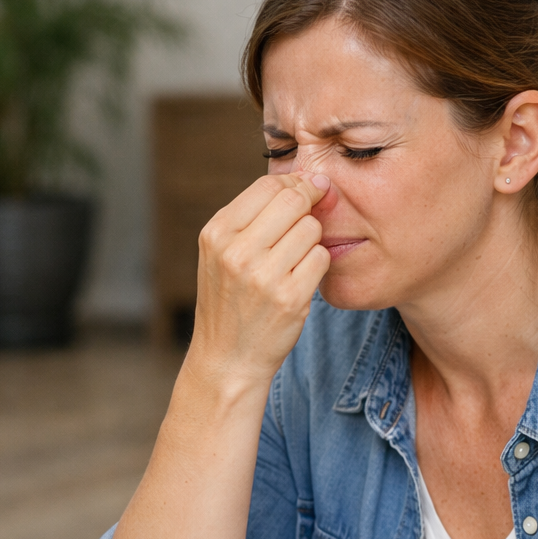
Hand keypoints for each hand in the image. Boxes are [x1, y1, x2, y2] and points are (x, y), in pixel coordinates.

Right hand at [188, 172, 330, 395]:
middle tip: (308, 222)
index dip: (294, 184)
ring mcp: (263, 276)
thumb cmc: (229, 300)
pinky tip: (300, 279)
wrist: (226, 359)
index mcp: (216, 234)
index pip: (268, 186)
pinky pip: (321, 258)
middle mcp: (236, 252)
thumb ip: (254, 216)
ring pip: (311, 228)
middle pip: (294, 201)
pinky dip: (317, 265)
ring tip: (294, 260)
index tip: (305, 194)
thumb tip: (307, 180)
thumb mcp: (221, 253)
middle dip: (308, 206)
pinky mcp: (290, 298)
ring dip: (312, 240)